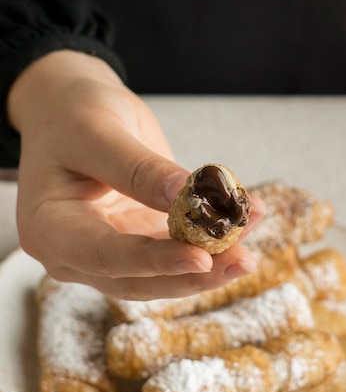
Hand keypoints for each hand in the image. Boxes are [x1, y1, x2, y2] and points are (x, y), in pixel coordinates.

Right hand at [7, 50, 264, 298]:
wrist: (69, 112)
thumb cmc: (72, 116)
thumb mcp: (98, 132)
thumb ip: (138, 169)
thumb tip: (190, 198)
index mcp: (49, 229)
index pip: (104, 256)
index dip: (155, 261)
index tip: (201, 258)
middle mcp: (76, 253)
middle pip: (138, 279)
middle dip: (193, 274)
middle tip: (243, 261)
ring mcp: (108, 252)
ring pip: (162, 273)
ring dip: (210, 262)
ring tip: (250, 241)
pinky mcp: (136, 241)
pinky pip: (175, 250)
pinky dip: (210, 240)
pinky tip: (244, 221)